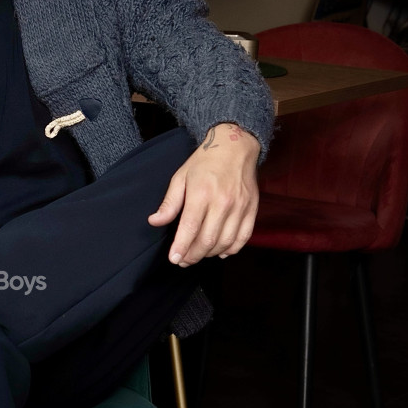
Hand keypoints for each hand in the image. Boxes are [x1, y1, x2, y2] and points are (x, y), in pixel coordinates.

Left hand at [148, 123, 260, 265]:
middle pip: (207, 241)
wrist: (235, 146)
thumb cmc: (204, 162)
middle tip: (183, 260)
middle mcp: (223, 203)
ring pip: (225, 242)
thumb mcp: (180, 177)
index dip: (181, 248)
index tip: (174, 259)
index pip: (190, 229)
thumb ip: (169, 203)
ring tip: (198, 254)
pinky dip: (231, 249)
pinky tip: (219, 251)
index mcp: (201, 194)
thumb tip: (154, 221)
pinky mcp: (252, 209)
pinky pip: (243, 237)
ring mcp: (240, 207)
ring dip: (210, 254)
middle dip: (192, 256)